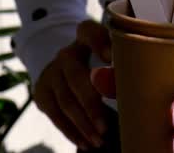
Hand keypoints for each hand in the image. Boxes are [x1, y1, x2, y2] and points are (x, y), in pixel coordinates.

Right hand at [34, 20, 115, 150]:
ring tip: (98, 140)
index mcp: (86, 38)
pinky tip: (85, 142)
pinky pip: (55, 114)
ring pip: (65, 100)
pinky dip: (71, 131)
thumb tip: (131, 87)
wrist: (69, 69)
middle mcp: (66, 53)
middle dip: (90, 104)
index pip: (89, 32)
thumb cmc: (102, 64)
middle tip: (105, 126)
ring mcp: (52, 72)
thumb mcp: (111, 58)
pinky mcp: (42, 91)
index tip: (111, 57)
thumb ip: (121, 67)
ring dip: (83, 124)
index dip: (98, 42)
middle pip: (76, 76)